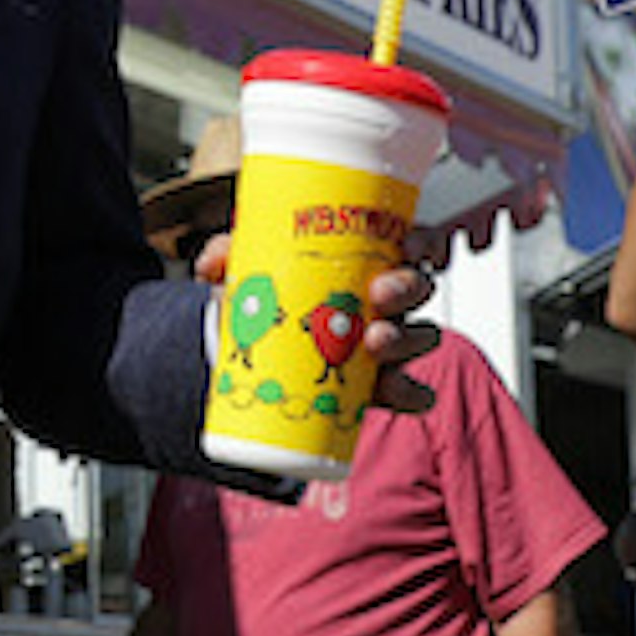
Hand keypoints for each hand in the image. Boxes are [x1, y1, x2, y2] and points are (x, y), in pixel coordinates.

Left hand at [187, 234, 446, 410]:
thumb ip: (229, 254)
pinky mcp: (383, 384)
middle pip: (419, 288)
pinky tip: (398, 392)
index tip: (410, 245)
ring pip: (420, 336)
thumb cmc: (270, 294)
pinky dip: (412, 393)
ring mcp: (389, 342)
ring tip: (376, 342)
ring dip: (406, 338)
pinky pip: (413, 390)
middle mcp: (387, 300)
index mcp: (368, 261)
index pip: (414, 243)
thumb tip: (211, 265)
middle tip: (378, 294)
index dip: (425, 242)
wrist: (260, 345)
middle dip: (407, 288)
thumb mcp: (250, 267)